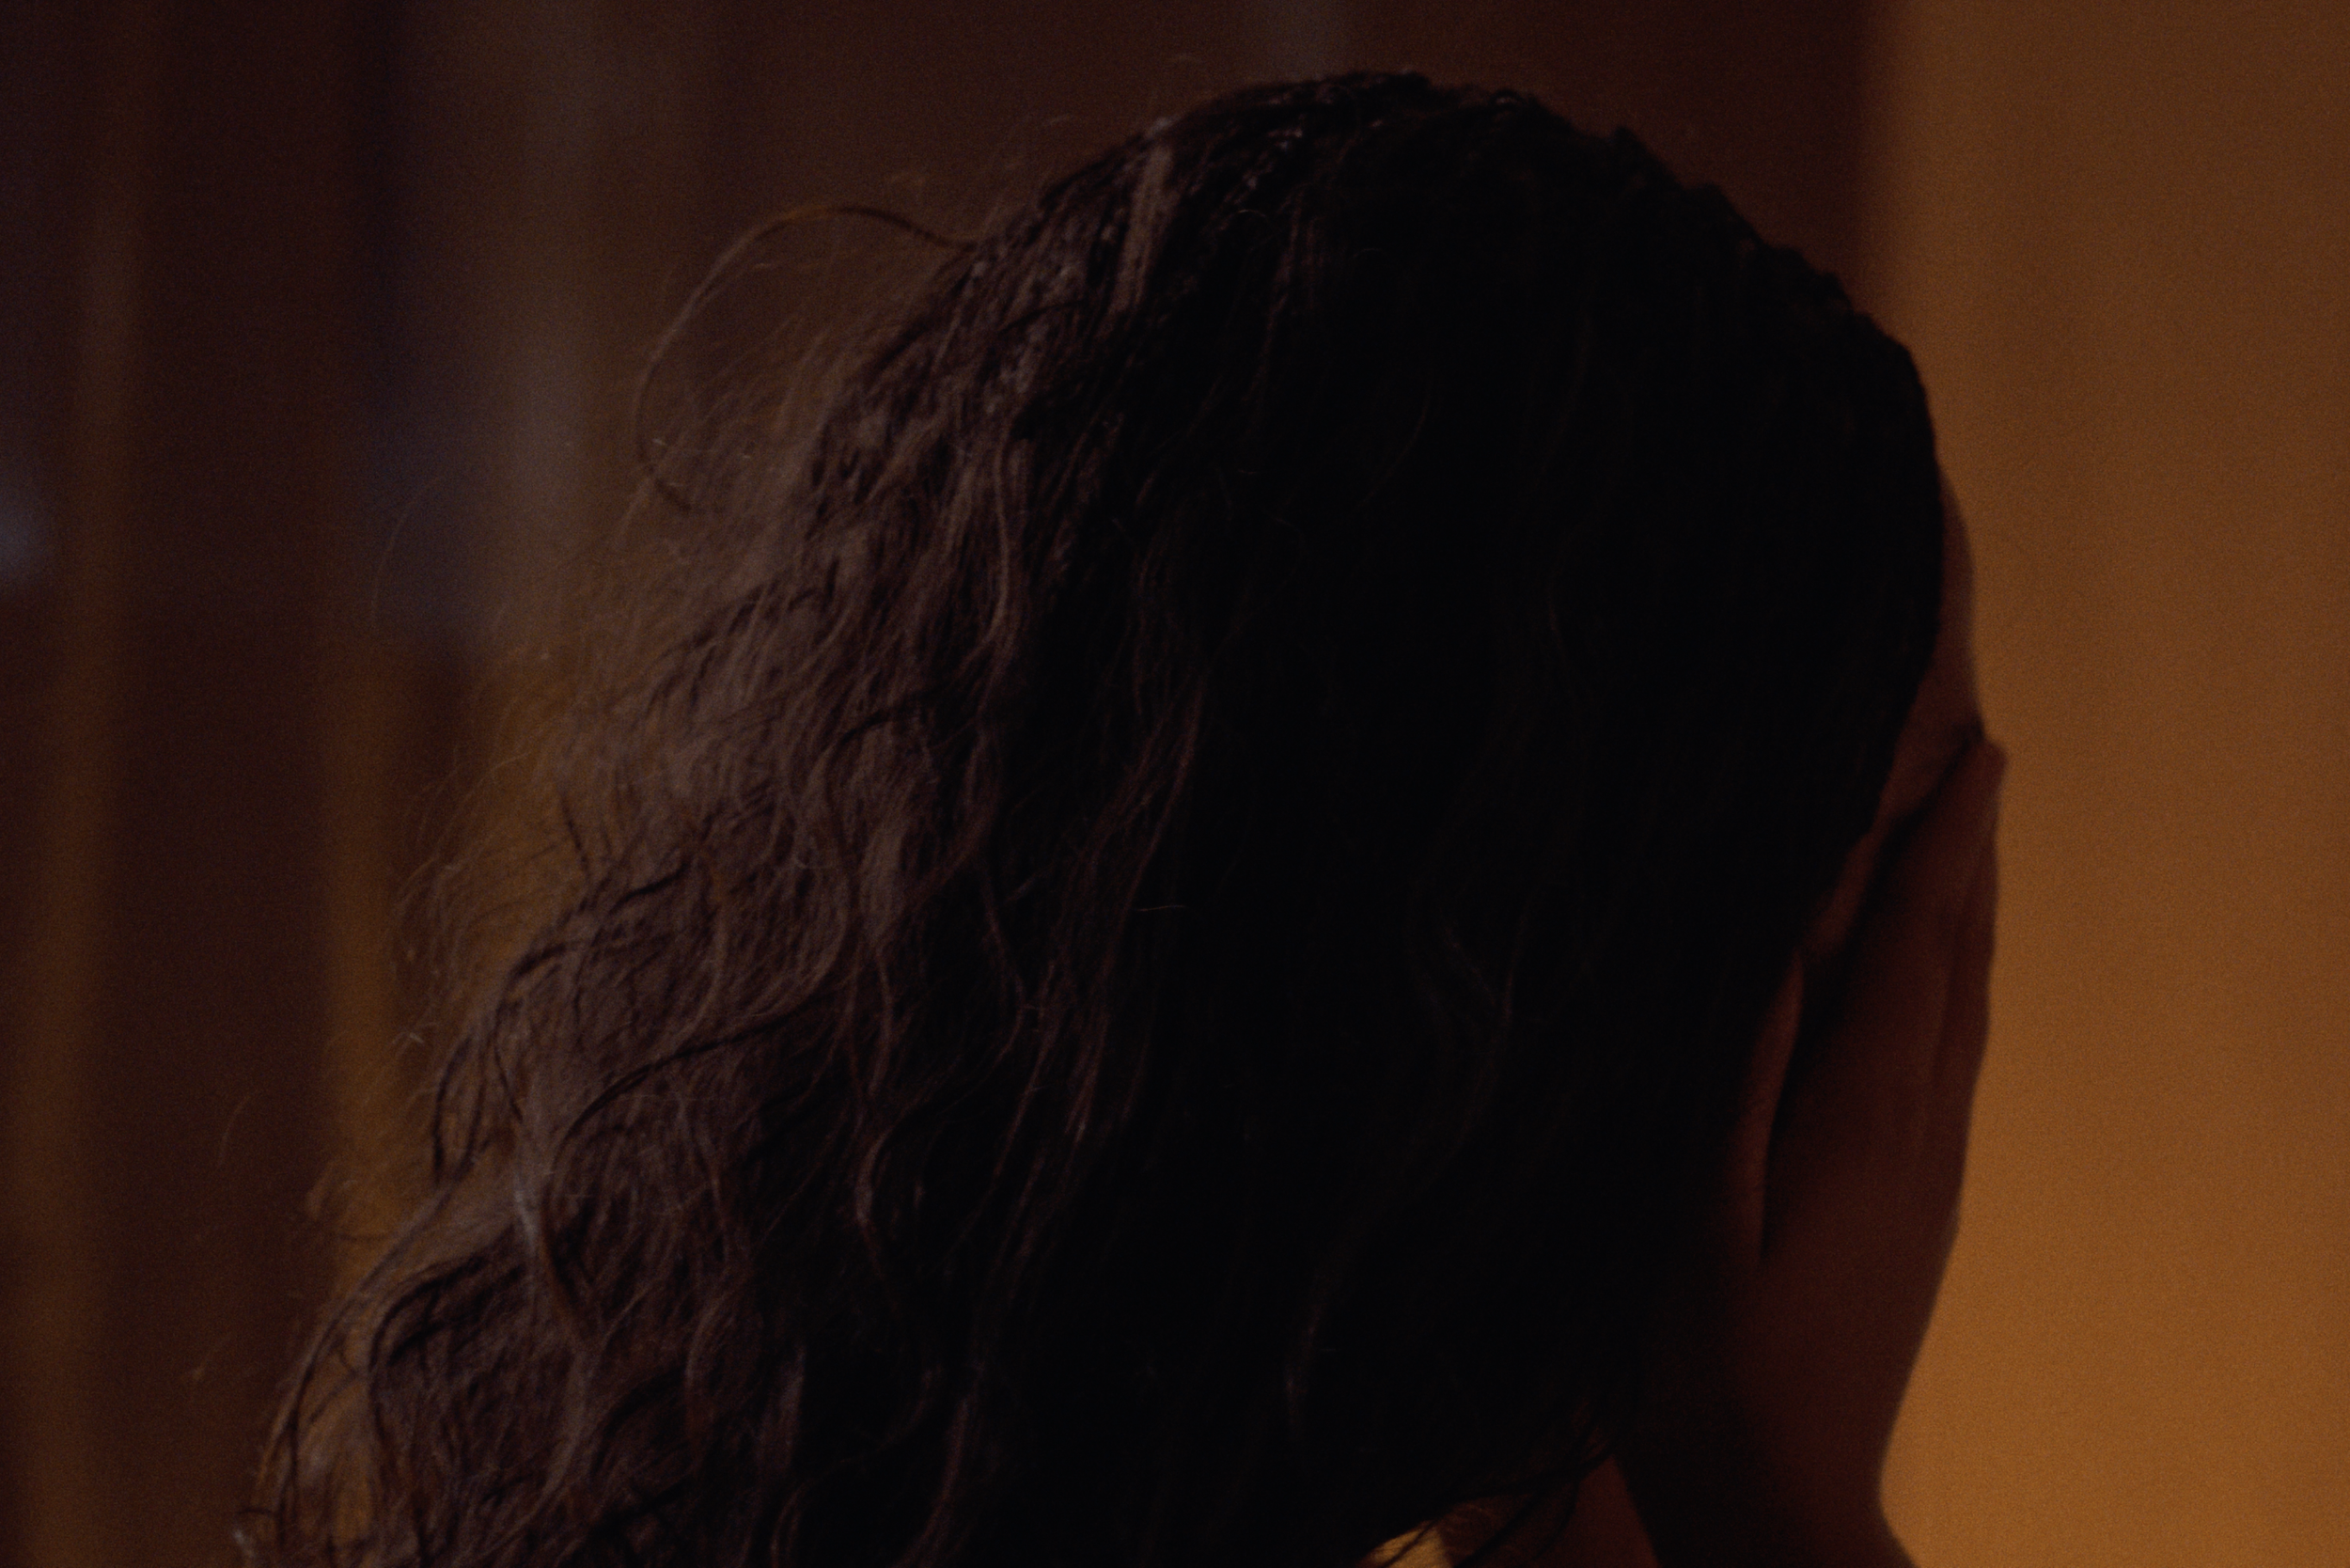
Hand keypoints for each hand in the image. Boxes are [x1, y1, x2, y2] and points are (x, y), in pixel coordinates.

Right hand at [1614, 734, 2005, 1567]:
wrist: (1778, 1506)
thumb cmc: (1700, 1373)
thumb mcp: (1690, 1222)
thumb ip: (1735, 1081)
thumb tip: (1774, 951)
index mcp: (1861, 1122)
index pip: (1911, 950)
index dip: (1939, 845)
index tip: (1977, 751)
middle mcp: (1916, 1135)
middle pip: (1959, 965)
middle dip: (1971, 854)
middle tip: (1985, 756)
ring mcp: (1924, 1175)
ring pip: (1964, 1012)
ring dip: (1969, 913)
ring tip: (1970, 837)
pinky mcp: (1913, 1209)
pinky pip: (1947, 1063)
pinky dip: (1951, 985)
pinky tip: (1932, 979)